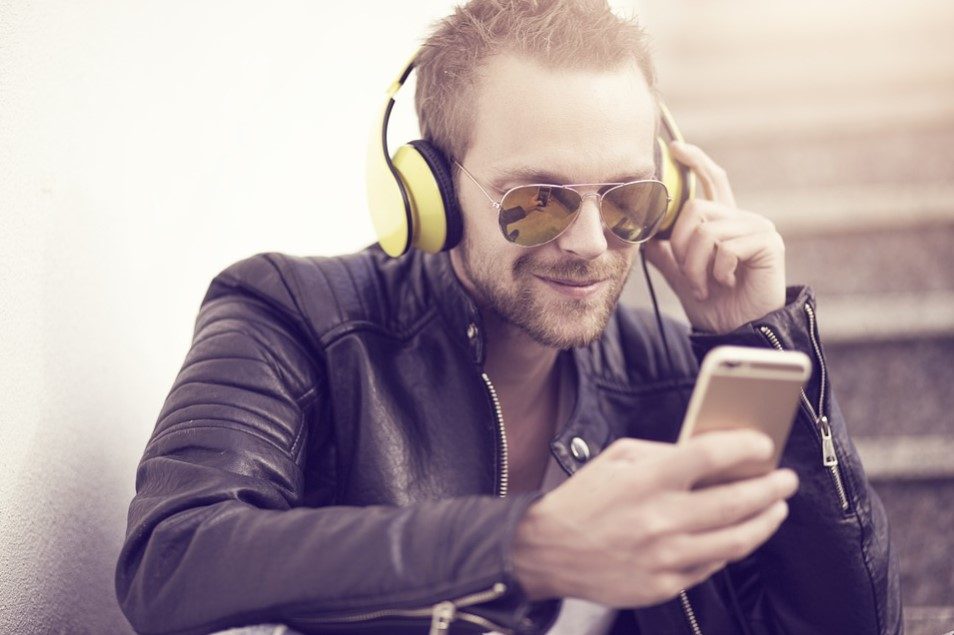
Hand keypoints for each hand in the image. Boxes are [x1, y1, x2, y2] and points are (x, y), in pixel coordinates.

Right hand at [511, 431, 797, 606]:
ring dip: (765, 522)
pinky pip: (712, 567)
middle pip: (736, 502)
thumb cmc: (583, 499)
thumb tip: (710, 455)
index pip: (711, 457)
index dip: (746, 447)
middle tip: (785, 479)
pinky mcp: (663, 585)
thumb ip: (664, 453)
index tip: (763, 444)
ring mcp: (665, 557)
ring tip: (776, 508)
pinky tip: (739, 535)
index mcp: (647, 480)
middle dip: (771, 488)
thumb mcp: (617, 458)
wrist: (547, 550)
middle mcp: (660, 519)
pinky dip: (732, 548)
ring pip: (736, 541)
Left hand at [643, 142, 785, 332]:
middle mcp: (743, 220)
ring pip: (707, 231)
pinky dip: (717, 271)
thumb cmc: (714, 305)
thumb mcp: (682, 276)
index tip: (676, 147)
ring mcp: (758, 229)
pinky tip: (728, 283)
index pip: (713, 181)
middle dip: (681, 246)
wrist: (736, 331)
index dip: (696, 161)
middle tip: (688, 275)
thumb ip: (666, 253)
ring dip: (696, 266)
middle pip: (696, 209)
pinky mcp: (769, 243)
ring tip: (705, 286)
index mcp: (725, 223)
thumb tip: (643, 234)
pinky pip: (726, 247)